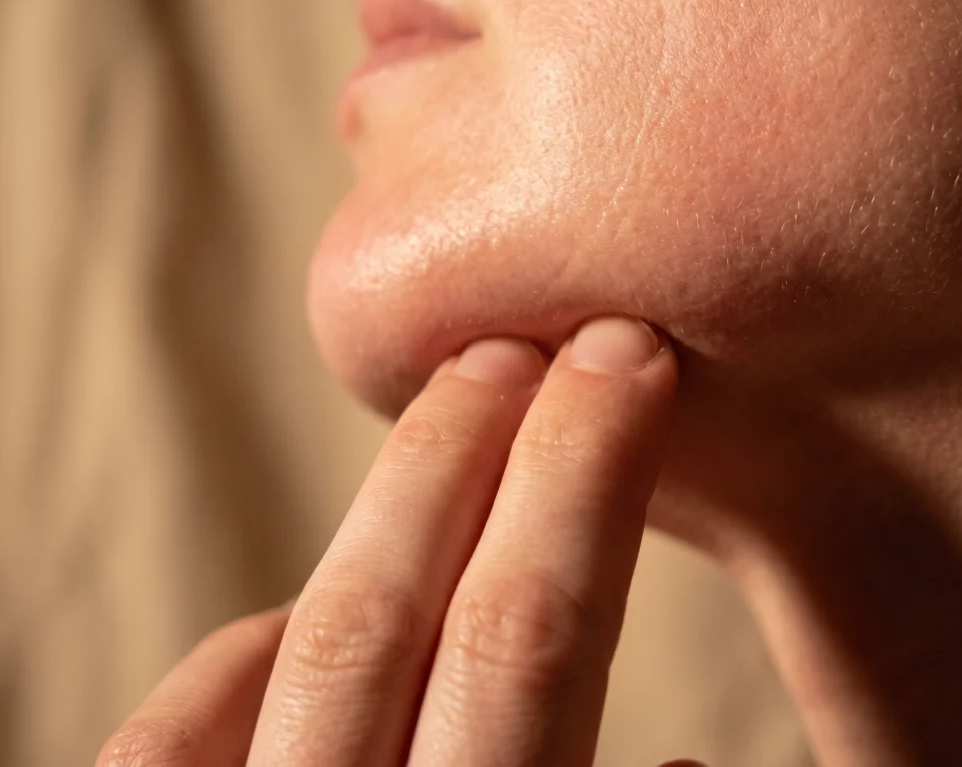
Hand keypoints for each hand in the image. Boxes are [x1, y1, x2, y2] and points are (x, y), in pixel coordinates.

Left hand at [98, 316, 697, 766]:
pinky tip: (314, 609)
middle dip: (483, 449)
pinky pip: (175, 740)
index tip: (630, 363)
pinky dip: (257, 651)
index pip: (529, 635)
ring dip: (395, 509)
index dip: (582, 482)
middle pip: (398, 609)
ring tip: (477, 406)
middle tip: (558, 342)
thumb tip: (681, 765)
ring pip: (294, 648)